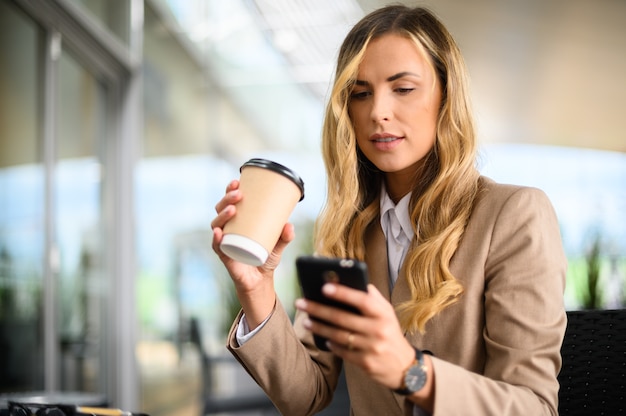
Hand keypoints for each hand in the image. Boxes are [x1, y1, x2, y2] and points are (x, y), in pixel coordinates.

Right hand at [211, 179, 294, 327]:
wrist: (260, 282)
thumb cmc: (265, 258)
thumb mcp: (278, 245)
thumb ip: (285, 236)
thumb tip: (290, 225)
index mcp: (238, 223)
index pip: (229, 203)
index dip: (229, 191)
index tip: (236, 181)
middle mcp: (228, 231)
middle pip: (220, 211)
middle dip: (226, 199)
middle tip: (238, 194)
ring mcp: (225, 243)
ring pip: (217, 225)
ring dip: (222, 215)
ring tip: (232, 210)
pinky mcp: (225, 257)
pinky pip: (217, 247)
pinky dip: (216, 239)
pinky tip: (219, 232)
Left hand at [295, 283, 414, 388]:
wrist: (405, 366)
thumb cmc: (390, 332)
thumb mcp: (387, 313)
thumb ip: (372, 297)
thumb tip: (354, 280)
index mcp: (383, 314)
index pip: (362, 300)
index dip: (343, 293)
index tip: (324, 287)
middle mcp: (378, 330)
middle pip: (343, 318)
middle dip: (319, 309)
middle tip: (301, 302)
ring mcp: (372, 348)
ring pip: (339, 336)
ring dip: (319, 327)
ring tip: (306, 320)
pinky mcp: (365, 363)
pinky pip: (342, 352)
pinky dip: (330, 344)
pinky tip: (322, 338)